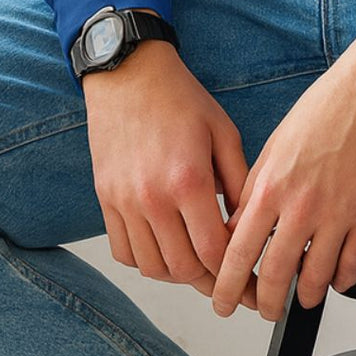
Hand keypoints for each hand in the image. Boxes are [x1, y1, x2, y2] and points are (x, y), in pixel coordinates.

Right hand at [83, 39, 259, 310]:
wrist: (128, 73)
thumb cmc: (179, 98)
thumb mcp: (223, 132)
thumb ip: (239, 182)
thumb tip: (250, 226)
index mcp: (188, 180)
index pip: (214, 252)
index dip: (236, 274)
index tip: (249, 281)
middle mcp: (153, 197)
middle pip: (184, 269)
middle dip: (211, 282)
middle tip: (229, 283)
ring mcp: (124, 201)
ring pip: (153, 268)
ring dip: (178, 275)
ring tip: (197, 265)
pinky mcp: (106, 199)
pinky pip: (124, 252)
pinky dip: (146, 261)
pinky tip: (164, 248)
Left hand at [210, 35, 355, 321]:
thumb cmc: (327, 107)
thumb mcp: (276, 143)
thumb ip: (257, 187)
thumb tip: (242, 225)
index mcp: (270, 184)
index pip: (237, 251)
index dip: (227, 284)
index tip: (224, 298)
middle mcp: (299, 205)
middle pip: (273, 276)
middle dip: (265, 304)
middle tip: (264, 311)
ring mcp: (336, 214)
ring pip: (313, 281)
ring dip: (305, 298)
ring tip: (301, 300)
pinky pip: (351, 268)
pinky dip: (341, 281)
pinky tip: (336, 279)